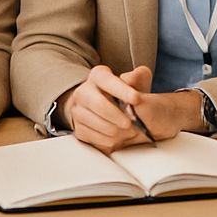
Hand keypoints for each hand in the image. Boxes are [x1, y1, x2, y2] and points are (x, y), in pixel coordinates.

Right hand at [63, 66, 198, 152]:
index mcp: (99, 75)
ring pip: (95, 123)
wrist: (109, 110)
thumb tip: (139, 76)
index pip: (106, 79)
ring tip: (128, 132)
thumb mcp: (136, 82)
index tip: (135, 100)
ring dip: (113, 131)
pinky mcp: (78, 128)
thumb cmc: (127, 94)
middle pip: (98, 105)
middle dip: (117, 117)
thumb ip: (138, 77)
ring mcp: (79, 110)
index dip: (121, 90)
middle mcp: (86, 90)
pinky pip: (90, 137)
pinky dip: (104, 140)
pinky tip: (117, 139)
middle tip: (132, 125)